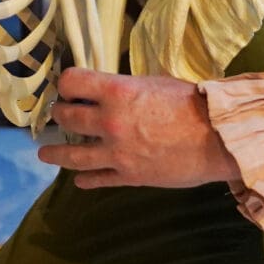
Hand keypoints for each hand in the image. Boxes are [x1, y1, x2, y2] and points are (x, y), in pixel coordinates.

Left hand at [37, 68, 241, 189]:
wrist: (219, 139)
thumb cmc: (193, 104)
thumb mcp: (155, 82)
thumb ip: (126, 88)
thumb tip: (110, 90)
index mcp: (116, 92)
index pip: (72, 82)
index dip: (66, 84)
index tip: (67, 88)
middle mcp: (109, 122)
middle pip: (67, 117)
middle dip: (60, 115)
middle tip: (59, 116)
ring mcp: (116, 153)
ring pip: (71, 156)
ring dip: (55, 153)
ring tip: (45, 153)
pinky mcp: (128, 176)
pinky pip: (97, 179)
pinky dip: (85, 179)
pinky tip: (80, 180)